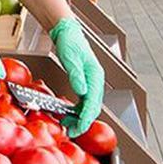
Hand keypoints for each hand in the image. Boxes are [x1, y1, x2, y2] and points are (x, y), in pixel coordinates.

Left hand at [49, 17, 103, 136]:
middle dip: (83, 122)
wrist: (67, 31)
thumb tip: (81, 91)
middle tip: (71, 132)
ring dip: (79, 117)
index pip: (93, 102)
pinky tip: (67, 114)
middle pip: (93, 107)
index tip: (78, 128)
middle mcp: (96, 80)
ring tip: (67, 126)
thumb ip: (76, 74)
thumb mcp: (70, 57)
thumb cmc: (69, 42)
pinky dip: (76, 110)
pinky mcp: (84, 82)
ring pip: (88, 106)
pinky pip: (83, 100)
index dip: (86, 118)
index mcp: (95, 75)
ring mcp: (91, 82)